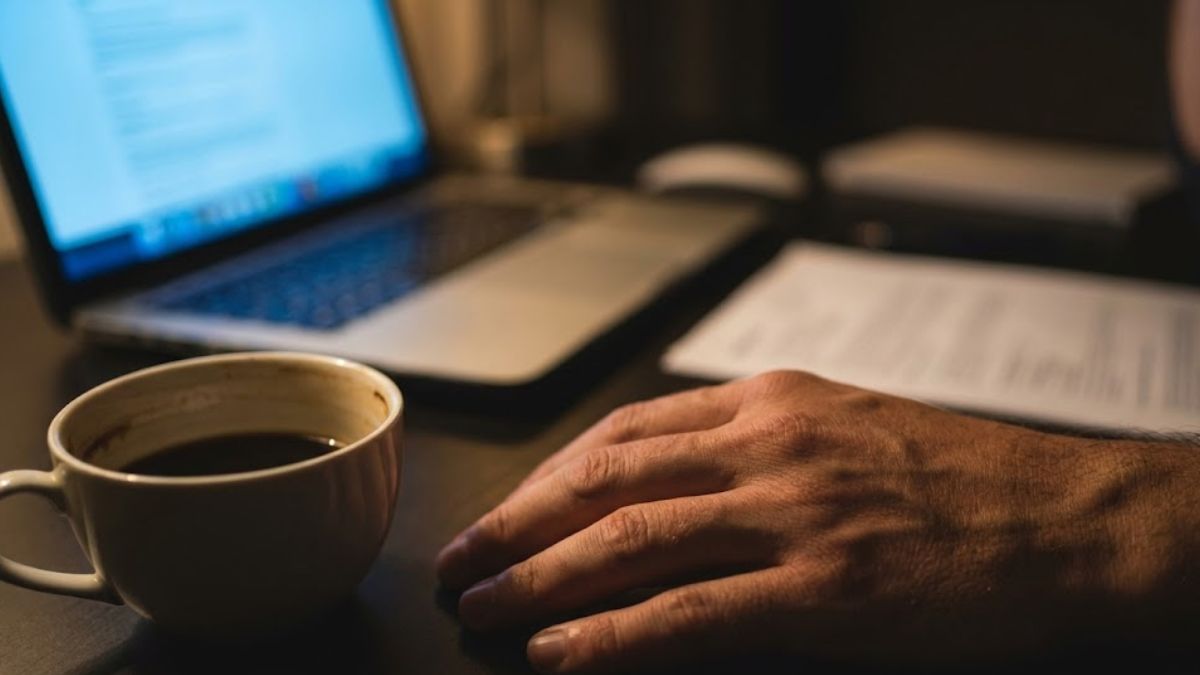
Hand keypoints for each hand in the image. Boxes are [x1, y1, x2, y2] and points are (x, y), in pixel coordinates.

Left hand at [436, 371, 1198, 672]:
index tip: (506, 512)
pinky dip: (611, 634)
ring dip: (539, 578)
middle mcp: (770, 445)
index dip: (548, 478)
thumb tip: (670, 479)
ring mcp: (794, 516)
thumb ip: (759, 441)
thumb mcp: (849, 425)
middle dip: (516, 524)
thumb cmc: (965, 477)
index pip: (625, 432)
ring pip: (629, 540)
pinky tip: (559, 652)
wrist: (1072, 520)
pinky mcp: (824, 592)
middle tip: (459, 564)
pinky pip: (690, 613)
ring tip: (482, 609)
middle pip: (604, 478)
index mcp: (772, 400)